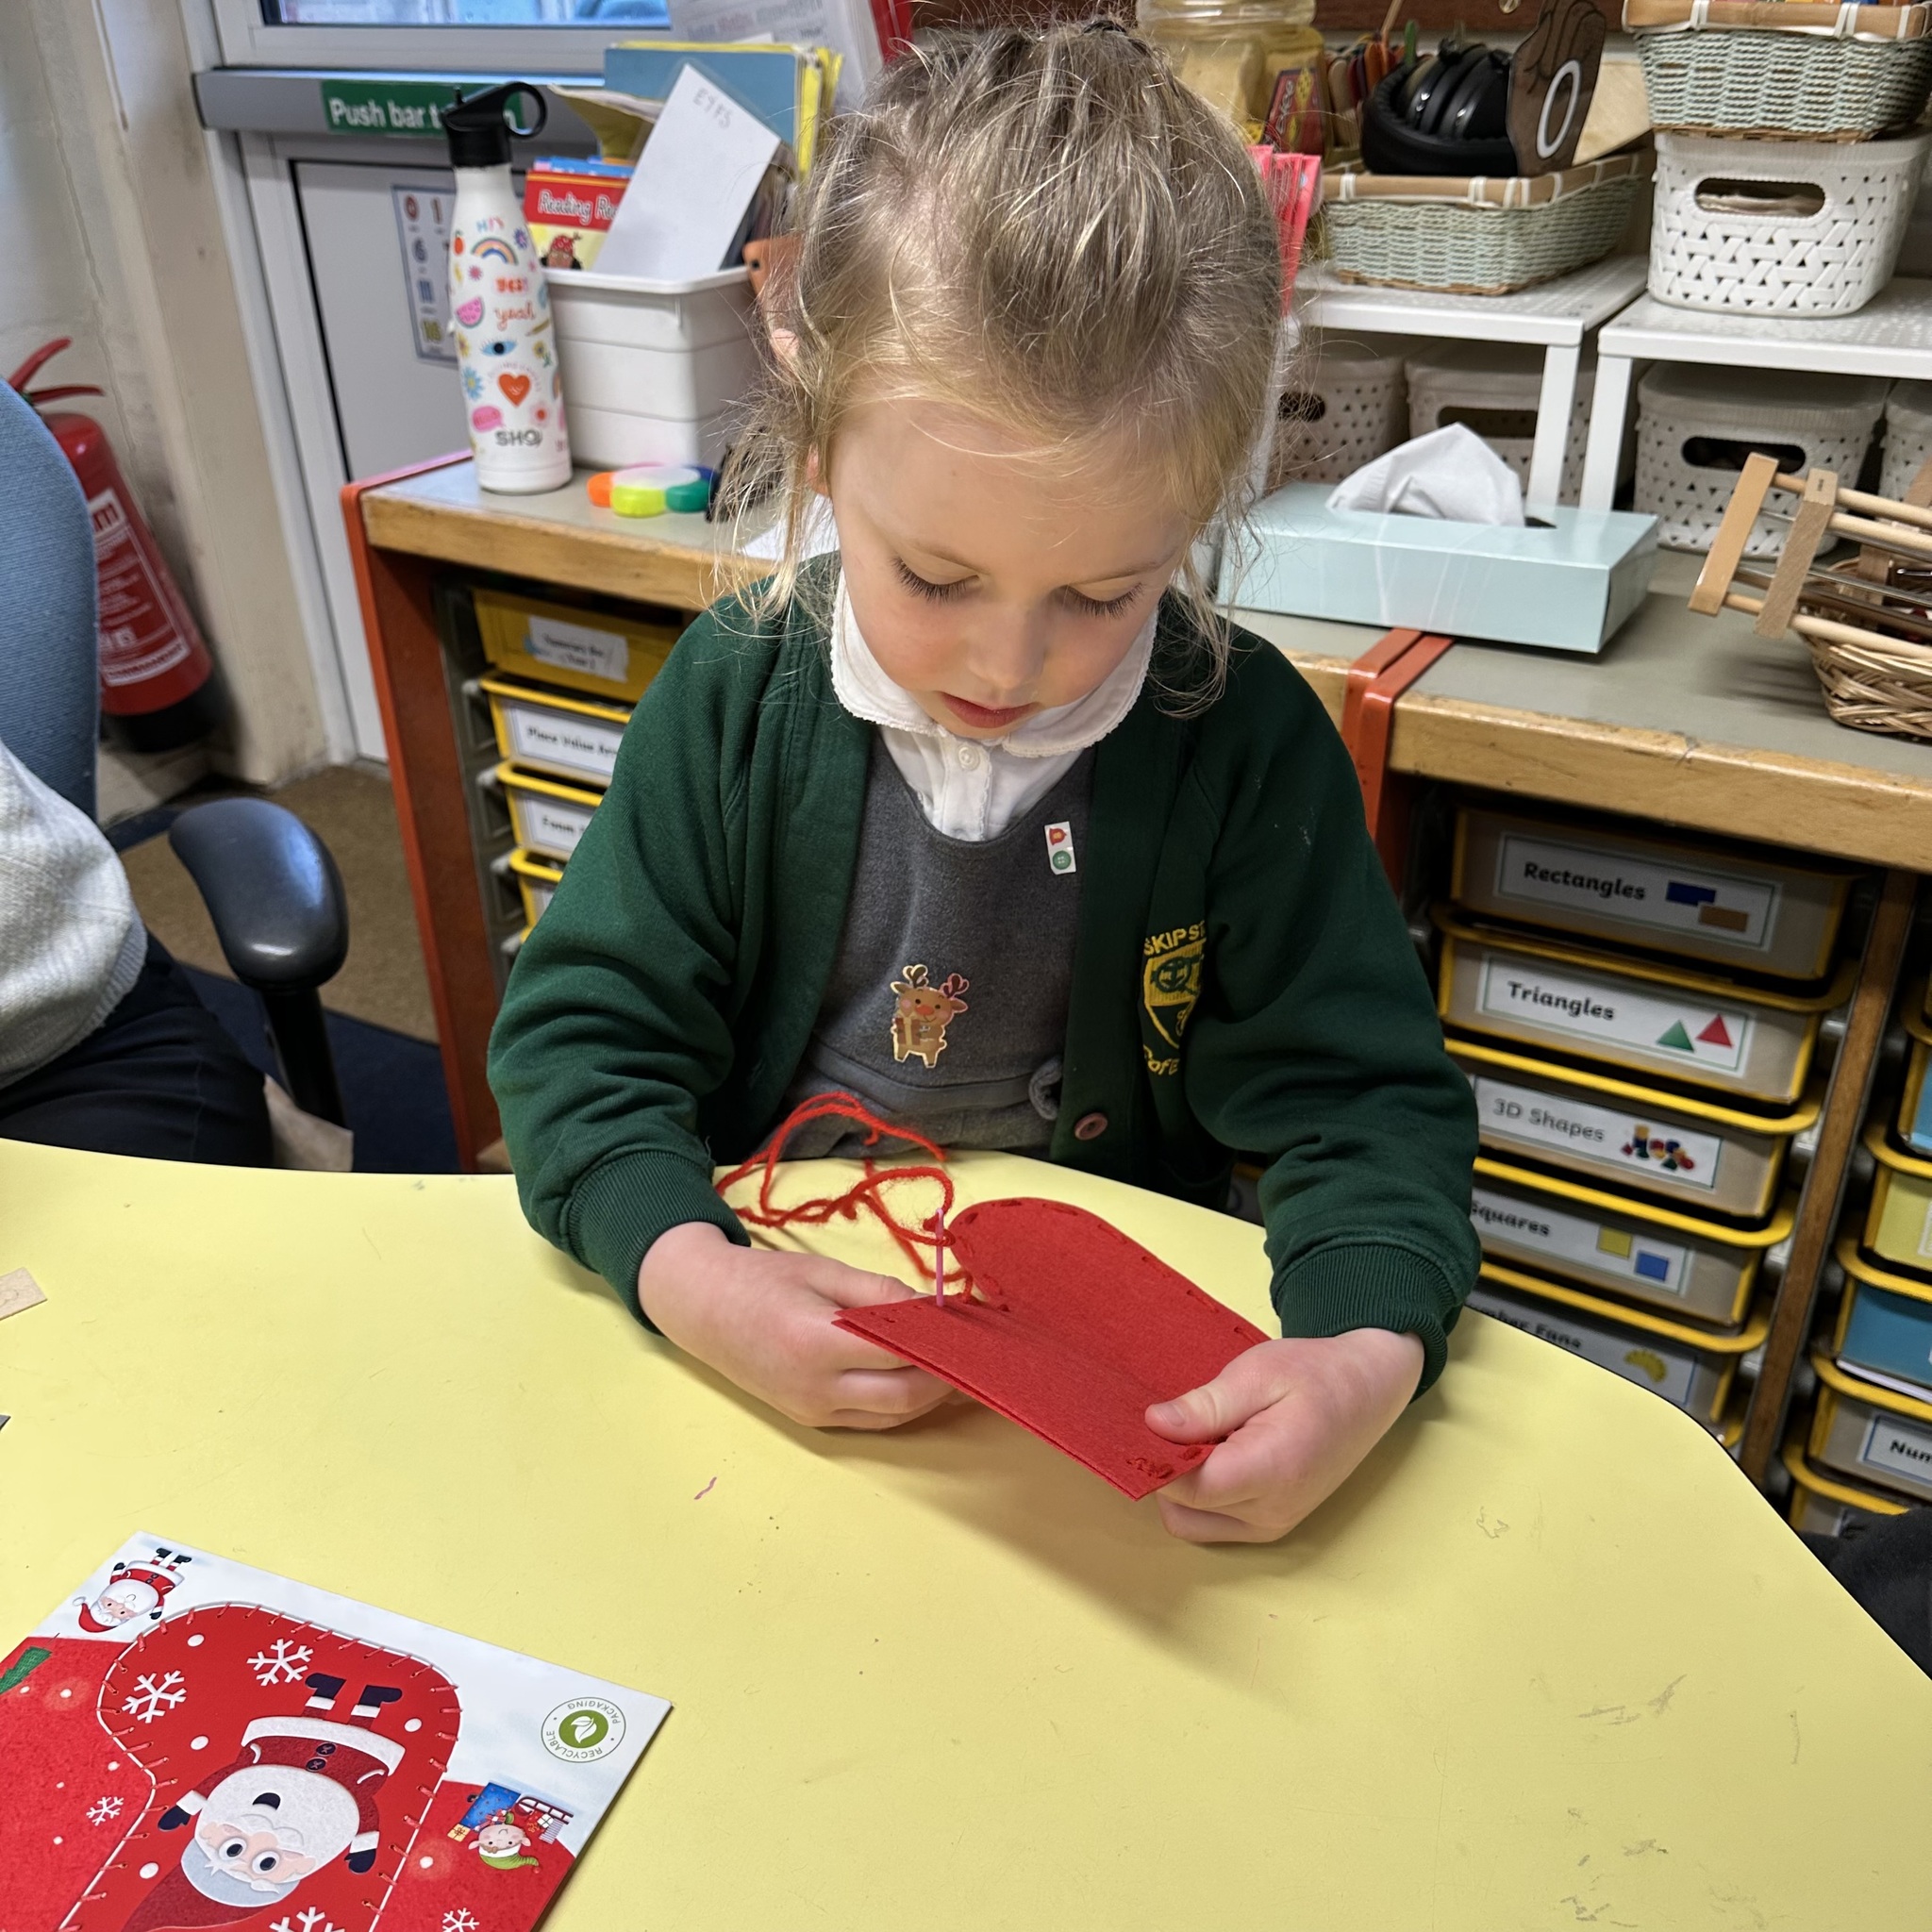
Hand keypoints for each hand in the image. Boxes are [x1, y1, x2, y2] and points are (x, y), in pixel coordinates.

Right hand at [638, 1221, 952, 1430]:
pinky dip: (901, 1403)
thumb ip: (880, 1293)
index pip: (899, 1355)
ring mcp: (812, 1411)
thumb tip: (935, 1308)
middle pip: (903, 1397)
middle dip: (946, 1378)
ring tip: (957, 1364)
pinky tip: (921, 1378)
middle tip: (975, 1351)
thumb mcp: (824, 1273)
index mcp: (816, 1343)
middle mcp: (815, 1388)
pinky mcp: (810, 1420)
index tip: (972, 1326)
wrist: (702, 1309)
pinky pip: (870, 1419)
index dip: (941, 1343)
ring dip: (929, 1396)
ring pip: (891, 1416)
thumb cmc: (762, 1281)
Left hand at [1144, 1328, 1424, 1543]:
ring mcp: (1273, 1525)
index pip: (1187, 1488)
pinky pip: (1212, 1524)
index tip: (1148, 1424)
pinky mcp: (1271, 1526)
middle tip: (1180, 1422)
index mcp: (1271, 1470)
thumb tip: (1153, 1426)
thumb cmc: (1316, 1374)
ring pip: (1191, 1523)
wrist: (1368, 1390)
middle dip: (1167, 1470)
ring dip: (1183, 1487)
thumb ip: (1206, 1406)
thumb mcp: (1258, 1373)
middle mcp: (1272, 1511)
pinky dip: (1201, 1497)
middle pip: (1183, 1509)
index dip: (1156, 1458)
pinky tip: (1216, 1454)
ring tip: (1203, 1437)